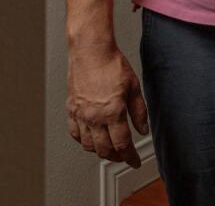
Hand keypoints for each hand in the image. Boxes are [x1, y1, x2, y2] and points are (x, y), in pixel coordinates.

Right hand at [65, 44, 149, 166]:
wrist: (91, 52)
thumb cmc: (112, 65)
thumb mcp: (134, 88)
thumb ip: (139, 112)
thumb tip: (143, 129)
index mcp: (113, 113)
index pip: (122, 144)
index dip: (130, 157)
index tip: (134, 161)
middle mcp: (95, 117)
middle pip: (104, 149)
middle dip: (116, 157)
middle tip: (123, 156)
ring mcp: (81, 115)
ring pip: (88, 145)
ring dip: (100, 151)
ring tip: (109, 148)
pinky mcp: (71, 109)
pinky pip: (75, 133)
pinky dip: (83, 140)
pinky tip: (91, 137)